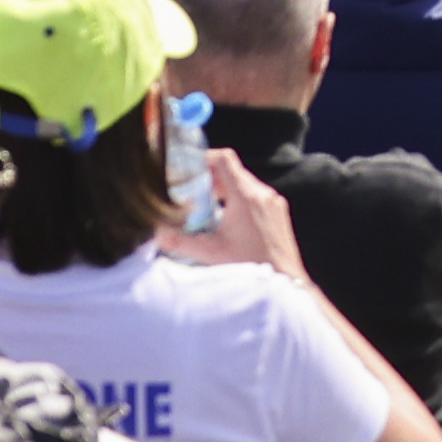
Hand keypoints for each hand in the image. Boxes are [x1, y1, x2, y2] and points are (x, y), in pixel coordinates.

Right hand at [181, 140, 304, 276]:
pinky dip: (238, 200)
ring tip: (207, 209)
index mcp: (245, 196)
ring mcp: (273, 202)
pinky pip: (255, 196)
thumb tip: (156, 233)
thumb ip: (180, 241)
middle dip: (210, 178)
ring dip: (224, 190)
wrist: (286, 282)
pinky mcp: (278, 212)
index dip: (203, 159)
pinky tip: (227, 222)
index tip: (188, 171)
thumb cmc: (250, 265)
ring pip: (244, 183)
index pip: (224, 159)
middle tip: (192, 193)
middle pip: (232, 170)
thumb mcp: (211, 253)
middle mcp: (262, 193)